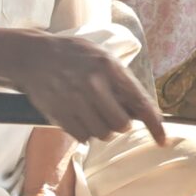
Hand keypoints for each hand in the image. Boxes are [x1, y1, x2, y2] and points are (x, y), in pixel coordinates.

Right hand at [11, 31, 165, 143]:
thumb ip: (120, 80)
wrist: (33, 56)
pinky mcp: (59, 113)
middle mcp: (94, 84)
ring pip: (102, 133)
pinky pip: (82, 137)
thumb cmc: (73, 56)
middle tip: (113, 116)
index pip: (140, 102)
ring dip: (102, 130)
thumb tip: (140, 110)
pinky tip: (80, 118)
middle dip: (120, 124)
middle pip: (121, 124)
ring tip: (93, 114)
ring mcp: (75, 100)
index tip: (162, 140)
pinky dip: (85, 134)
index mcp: (109, 67)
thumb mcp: (101, 57)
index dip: (155, 124)